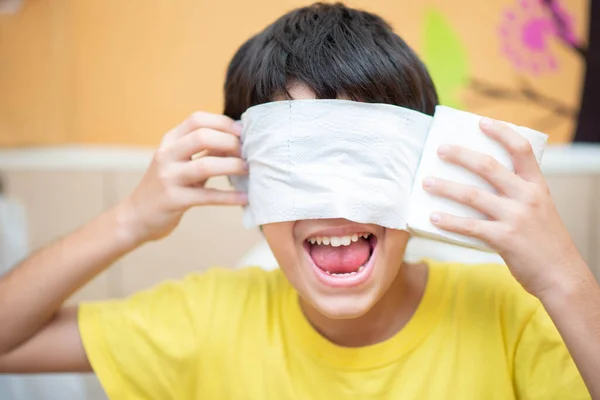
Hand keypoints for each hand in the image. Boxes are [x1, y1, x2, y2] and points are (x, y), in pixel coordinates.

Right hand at [121, 112, 247, 243]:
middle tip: (248, 153)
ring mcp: (168, 177)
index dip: (223, 123)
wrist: (137, 216)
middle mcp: (166, 155)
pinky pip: (207, 196)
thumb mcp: (181, 162)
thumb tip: (238, 139)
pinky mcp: (173, 200)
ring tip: (248, 170)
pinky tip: (244, 198)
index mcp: (169, 141)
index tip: (243, 132)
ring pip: (205, 165)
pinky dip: (229, 197)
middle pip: (202, 137)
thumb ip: (205, 149)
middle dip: (230, 142)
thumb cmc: (168, 186)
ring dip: (232, 166)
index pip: (197, 120)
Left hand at [422, 118, 584, 296]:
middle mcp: (527, 197)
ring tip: (426, 183)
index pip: (521, 149)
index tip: (481, 122)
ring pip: (472, 195)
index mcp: (537, 186)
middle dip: (460, 155)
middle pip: (488, 166)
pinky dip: (449, 221)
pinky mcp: (504, 238)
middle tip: (439, 149)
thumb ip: (517, 195)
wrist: (561, 275)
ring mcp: (516, 217)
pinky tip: (433, 218)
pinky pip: (470, 226)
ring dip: (445, 187)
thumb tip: (479, 184)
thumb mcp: (539, 210)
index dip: (501, 132)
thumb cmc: (545, 242)